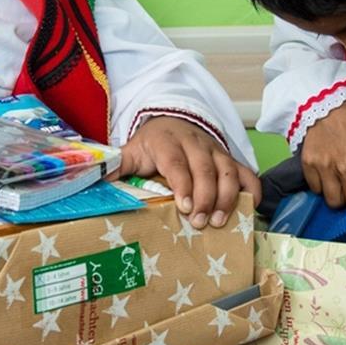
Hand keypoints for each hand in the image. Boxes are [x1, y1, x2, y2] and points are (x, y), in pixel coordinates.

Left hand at [118, 116, 259, 228]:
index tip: (184, 207)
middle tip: (200, 223)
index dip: (183, 183)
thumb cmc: (151, 145)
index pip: (177, 162)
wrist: (172, 121)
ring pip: (227, 170)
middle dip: (205, 197)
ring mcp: (215, 150)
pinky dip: (251, 189)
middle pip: (205, 168)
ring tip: (220, 222)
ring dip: (227, 197)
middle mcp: (194, 143)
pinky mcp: (229, 158)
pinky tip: (250, 209)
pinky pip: (246, 171)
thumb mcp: (131, 152)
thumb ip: (115, 167)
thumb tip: (94, 183)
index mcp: (167, 141)